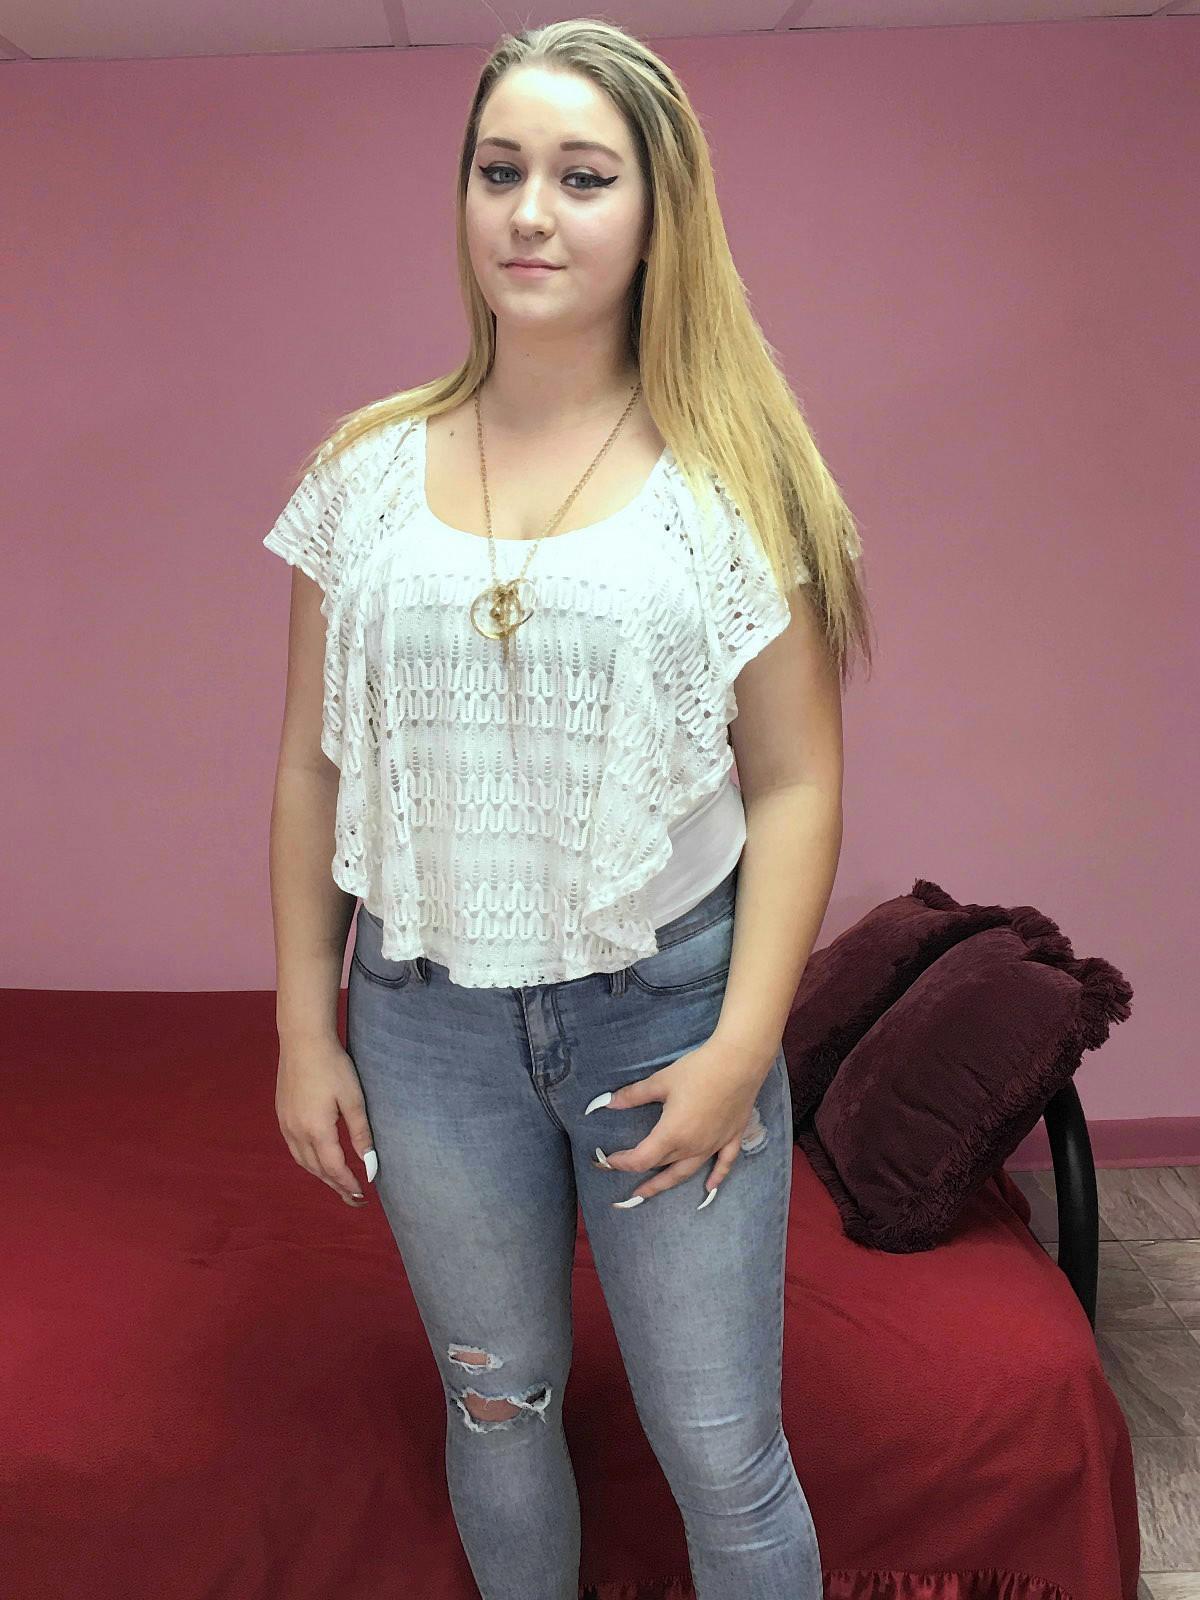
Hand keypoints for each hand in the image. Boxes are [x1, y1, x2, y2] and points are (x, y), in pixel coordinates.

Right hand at [276, 1038, 376, 1206]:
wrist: (303, 1041)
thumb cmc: (332, 1066)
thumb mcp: (353, 1099)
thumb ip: (361, 1134)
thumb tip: (369, 1164)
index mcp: (316, 1130)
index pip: (334, 1168)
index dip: (348, 1184)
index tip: (362, 1194)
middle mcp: (296, 1132)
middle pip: (317, 1170)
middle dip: (336, 1186)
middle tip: (353, 1198)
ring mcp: (286, 1124)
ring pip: (303, 1162)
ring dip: (321, 1176)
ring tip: (338, 1184)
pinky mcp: (282, 1115)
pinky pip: (295, 1149)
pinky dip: (308, 1161)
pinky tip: (318, 1160)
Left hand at [585, 1035, 774, 1206]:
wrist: (739, 1062)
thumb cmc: (698, 1070)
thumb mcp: (661, 1081)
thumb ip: (634, 1095)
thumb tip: (607, 1102)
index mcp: (672, 1135)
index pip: (641, 1159)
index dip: (621, 1163)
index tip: (607, 1161)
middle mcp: (692, 1147)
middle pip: (662, 1169)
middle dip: (641, 1175)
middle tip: (626, 1185)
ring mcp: (714, 1146)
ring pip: (687, 1172)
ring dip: (668, 1184)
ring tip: (653, 1192)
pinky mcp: (731, 1138)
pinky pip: (723, 1164)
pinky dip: (716, 1178)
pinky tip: (709, 1188)